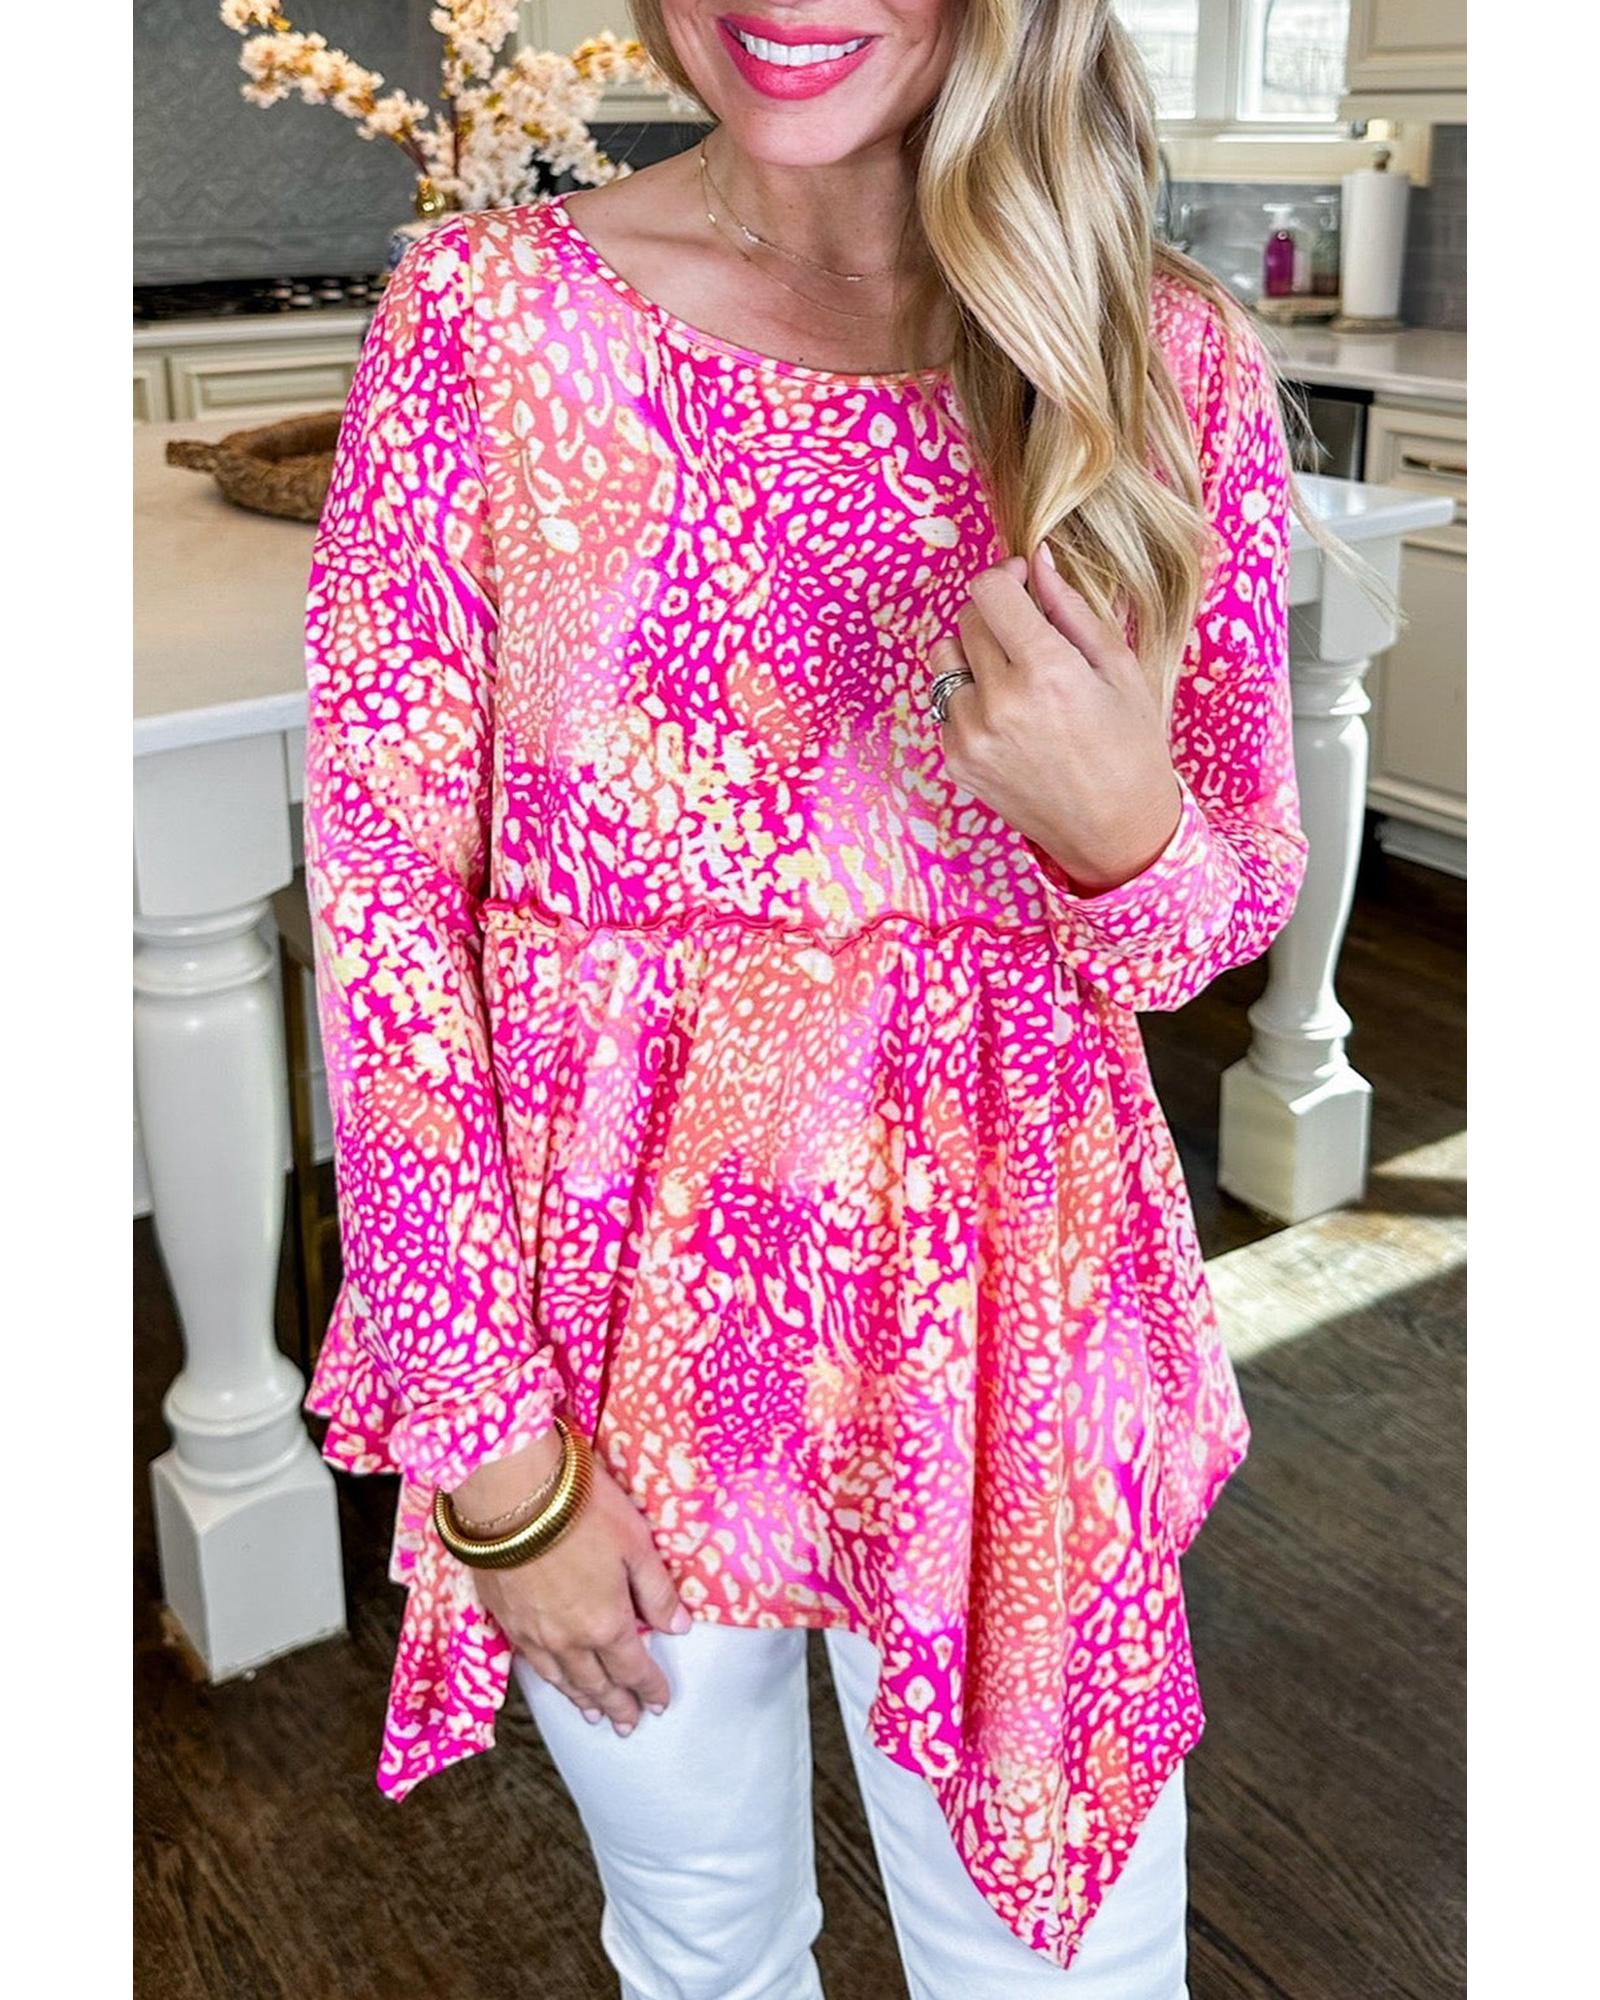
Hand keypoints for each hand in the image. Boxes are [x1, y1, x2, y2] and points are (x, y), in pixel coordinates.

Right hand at [453, 1435, 691, 1736]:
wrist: (510, 1495)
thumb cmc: (582, 1511)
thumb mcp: (636, 1543)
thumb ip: (657, 1591)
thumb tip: (679, 1628)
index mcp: (606, 1624)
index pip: (634, 1669)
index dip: (650, 1688)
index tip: (660, 1704)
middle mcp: (568, 1640)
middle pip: (597, 1683)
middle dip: (617, 1704)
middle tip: (627, 1725)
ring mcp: (532, 1632)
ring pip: (561, 1679)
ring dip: (581, 1699)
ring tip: (593, 1714)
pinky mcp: (504, 1617)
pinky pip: (530, 1662)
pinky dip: (547, 1679)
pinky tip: (552, 1679)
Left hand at [930, 545, 1183, 895]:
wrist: (1116, 832)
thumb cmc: (1130, 747)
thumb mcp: (1118, 668)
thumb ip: (1071, 608)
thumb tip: (1038, 560)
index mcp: (1046, 671)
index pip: (989, 590)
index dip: (1006, 576)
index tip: (1023, 584)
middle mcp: (1000, 702)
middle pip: (967, 619)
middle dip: (996, 615)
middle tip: (1029, 634)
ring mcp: (971, 735)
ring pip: (945, 659)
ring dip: (974, 654)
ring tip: (1015, 677)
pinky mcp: (955, 761)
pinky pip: (945, 703)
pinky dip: (970, 698)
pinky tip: (1009, 718)